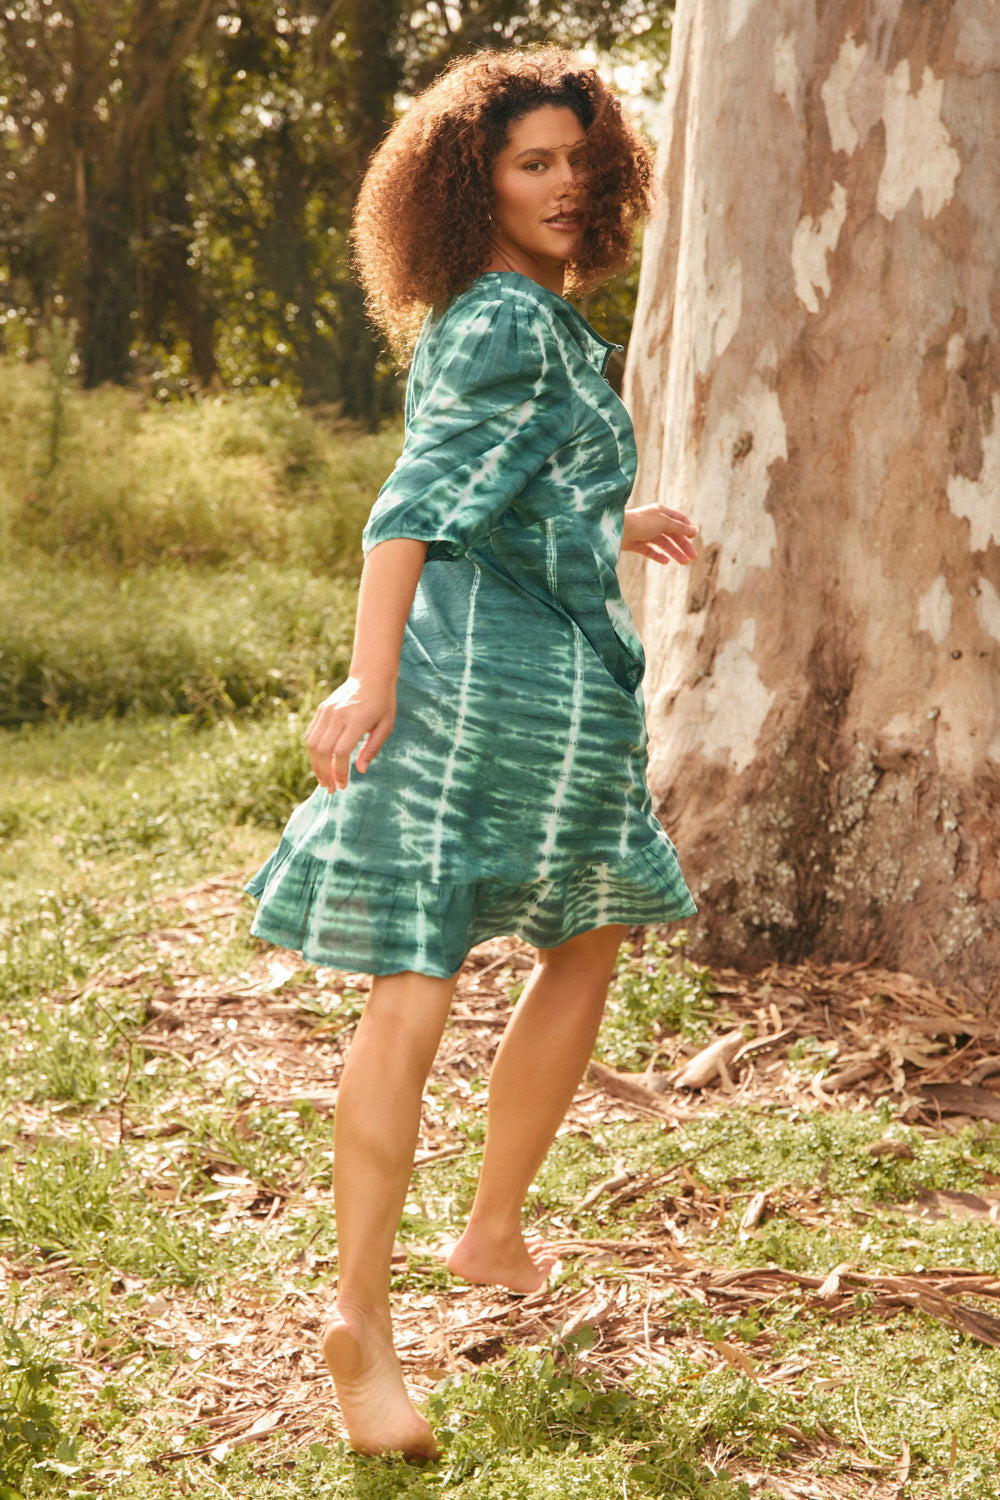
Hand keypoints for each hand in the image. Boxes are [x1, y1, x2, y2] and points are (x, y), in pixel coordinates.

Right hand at [305, 675, 395, 791]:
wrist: (370, 676)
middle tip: (330, 788)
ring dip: (316, 764)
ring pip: (312, 743)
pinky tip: (320, 762)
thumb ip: (372, 748)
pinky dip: (313, 751)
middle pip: (322, 750)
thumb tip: (361, 770)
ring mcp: (327, 711)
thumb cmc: (383, 703)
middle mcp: (338, 716)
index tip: (342, 785)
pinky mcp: (322, 709)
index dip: (339, 772)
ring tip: (323, 779)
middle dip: (324, 773)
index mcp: (356, 720)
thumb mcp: (386, 726)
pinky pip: (311, 734)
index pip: (340, 752)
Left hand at [621, 505, 697, 564]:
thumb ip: (680, 528)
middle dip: (683, 545)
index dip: (687, 528)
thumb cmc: (641, 523)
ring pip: (664, 544)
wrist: (617, 530)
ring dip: (675, 552)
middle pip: (673, 534)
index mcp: (660, 512)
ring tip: (684, 562)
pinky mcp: (637, 544)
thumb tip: (695, 531)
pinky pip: (651, 551)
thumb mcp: (664, 523)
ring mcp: (645, 533)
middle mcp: (654, 522)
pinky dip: (659, 556)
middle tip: (693, 557)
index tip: (694, 538)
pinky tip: (666, 561)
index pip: (679, 519)